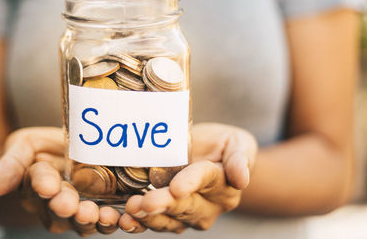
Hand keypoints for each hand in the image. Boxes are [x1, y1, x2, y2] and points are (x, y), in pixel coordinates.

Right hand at [0, 127, 120, 235]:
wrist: (74, 150)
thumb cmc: (45, 149)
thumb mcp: (25, 146)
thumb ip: (11, 165)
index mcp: (34, 187)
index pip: (36, 186)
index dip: (42, 184)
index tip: (47, 185)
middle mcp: (55, 205)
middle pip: (59, 211)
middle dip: (65, 207)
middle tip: (69, 203)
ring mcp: (80, 210)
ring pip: (83, 221)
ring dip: (90, 219)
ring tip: (98, 214)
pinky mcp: (106, 209)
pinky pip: (108, 220)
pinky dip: (116, 221)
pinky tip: (123, 218)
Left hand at [119, 123, 257, 232]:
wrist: (209, 155)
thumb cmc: (224, 145)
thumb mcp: (238, 143)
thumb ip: (239, 158)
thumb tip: (242, 179)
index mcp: (223, 185)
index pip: (206, 180)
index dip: (191, 183)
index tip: (177, 188)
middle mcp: (208, 206)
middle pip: (184, 205)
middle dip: (164, 204)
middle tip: (145, 202)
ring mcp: (187, 215)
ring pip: (168, 219)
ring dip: (148, 217)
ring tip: (130, 210)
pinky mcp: (168, 217)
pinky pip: (154, 223)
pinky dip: (138, 223)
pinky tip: (124, 220)